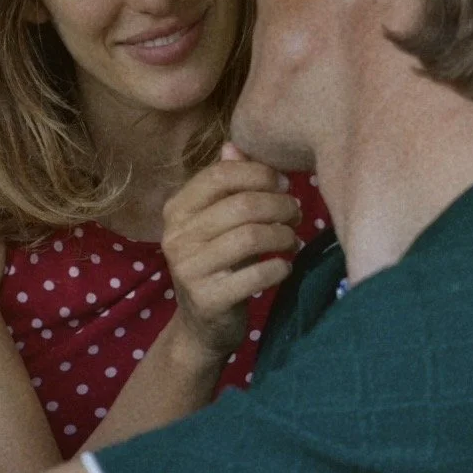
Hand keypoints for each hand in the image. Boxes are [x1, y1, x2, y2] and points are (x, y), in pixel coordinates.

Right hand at [161, 144, 300, 366]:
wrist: (203, 327)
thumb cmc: (217, 264)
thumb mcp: (215, 222)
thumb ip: (224, 184)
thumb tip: (234, 145)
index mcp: (176, 210)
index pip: (219, 175)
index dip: (259, 174)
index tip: (284, 184)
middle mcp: (176, 237)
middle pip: (242, 205)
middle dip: (280, 206)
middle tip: (297, 214)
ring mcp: (189, 269)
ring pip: (252, 237)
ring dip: (284, 236)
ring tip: (293, 239)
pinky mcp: (208, 299)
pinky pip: (258, 275)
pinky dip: (280, 267)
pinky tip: (285, 266)